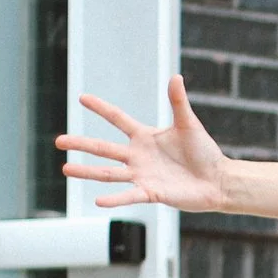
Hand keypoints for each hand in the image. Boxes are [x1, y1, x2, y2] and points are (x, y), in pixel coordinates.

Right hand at [57, 75, 234, 211]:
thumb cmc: (205, 152)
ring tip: (65, 169)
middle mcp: (139, 156)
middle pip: (104, 149)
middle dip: (81, 144)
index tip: (82, 97)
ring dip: (87, 171)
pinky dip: (115, 199)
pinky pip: (129, 196)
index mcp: (146, 137)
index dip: (101, 108)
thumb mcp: (189, 125)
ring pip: (109, 173)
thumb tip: (176, 76)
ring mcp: (142, 175)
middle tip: (58, 141)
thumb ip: (178, 102)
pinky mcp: (151, 192)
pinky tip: (98, 200)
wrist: (218, 180)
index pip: (118, 119)